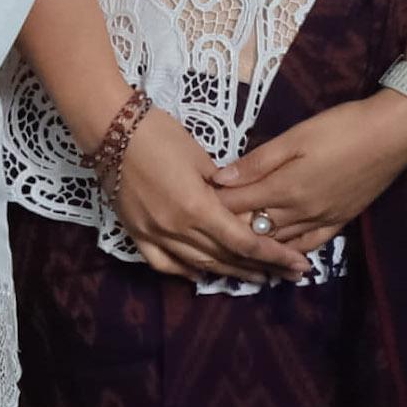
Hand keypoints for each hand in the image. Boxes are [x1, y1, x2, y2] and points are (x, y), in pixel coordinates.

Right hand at [106, 108, 300, 283]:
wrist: (108, 129)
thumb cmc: (158, 134)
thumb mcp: (200, 157)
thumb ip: (224, 188)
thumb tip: (241, 205)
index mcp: (197, 207)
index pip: (244, 242)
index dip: (274, 256)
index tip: (297, 264)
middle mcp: (176, 228)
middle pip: (226, 258)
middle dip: (260, 268)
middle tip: (285, 274)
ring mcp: (153, 234)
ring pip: (198, 265)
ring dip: (229, 273)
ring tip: (254, 278)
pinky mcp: (136, 233)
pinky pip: (164, 263)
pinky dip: (185, 272)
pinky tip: (201, 274)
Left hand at [210, 94, 406, 268]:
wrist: (392, 135)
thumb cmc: (340, 128)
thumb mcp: (294, 137)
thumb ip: (256, 162)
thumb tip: (219, 179)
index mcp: (285, 189)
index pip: (238, 206)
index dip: (213, 207)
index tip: (190, 206)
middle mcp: (301, 212)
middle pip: (255, 229)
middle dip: (228, 230)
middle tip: (204, 232)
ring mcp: (323, 219)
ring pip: (281, 242)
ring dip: (257, 247)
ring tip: (232, 251)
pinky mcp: (341, 221)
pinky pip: (311, 245)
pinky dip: (292, 252)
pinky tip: (281, 258)